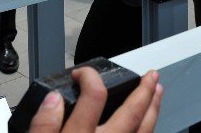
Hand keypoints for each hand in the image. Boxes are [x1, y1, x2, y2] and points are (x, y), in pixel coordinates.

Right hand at [28, 68, 161, 132]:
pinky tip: (148, 125)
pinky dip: (148, 129)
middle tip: (150, 75)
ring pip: (144, 131)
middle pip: (131, 114)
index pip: (94, 96)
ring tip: (157, 93)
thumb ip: (43, 126)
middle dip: (143, 91)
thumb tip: (52, 98)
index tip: (81, 73)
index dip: (89, 76)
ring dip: (153, 109)